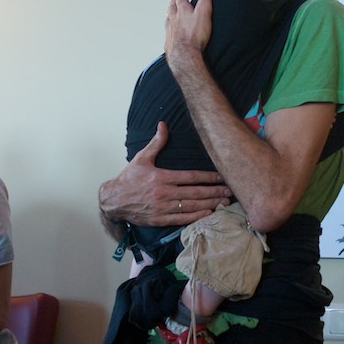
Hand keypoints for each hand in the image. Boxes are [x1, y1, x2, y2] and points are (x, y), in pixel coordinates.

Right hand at [99, 121, 231, 229]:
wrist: (113, 200)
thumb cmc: (128, 178)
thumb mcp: (142, 158)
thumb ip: (156, 142)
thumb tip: (163, 124)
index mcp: (161, 177)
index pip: (190, 177)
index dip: (208, 177)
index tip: (222, 177)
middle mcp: (163, 193)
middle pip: (195, 193)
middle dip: (214, 192)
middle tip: (230, 191)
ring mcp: (162, 208)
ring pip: (191, 206)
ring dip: (209, 204)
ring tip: (224, 203)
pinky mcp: (159, 219)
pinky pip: (181, 219)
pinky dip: (196, 217)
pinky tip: (208, 214)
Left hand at [164, 0, 214, 76]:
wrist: (184, 56)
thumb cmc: (195, 34)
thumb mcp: (204, 10)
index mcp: (181, 11)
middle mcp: (173, 20)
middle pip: (171, 9)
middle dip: (173, 3)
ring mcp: (169, 32)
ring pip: (167, 21)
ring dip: (169, 16)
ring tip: (169, 15)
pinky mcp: (169, 45)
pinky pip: (168, 36)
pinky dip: (169, 33)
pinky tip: (170, 36)